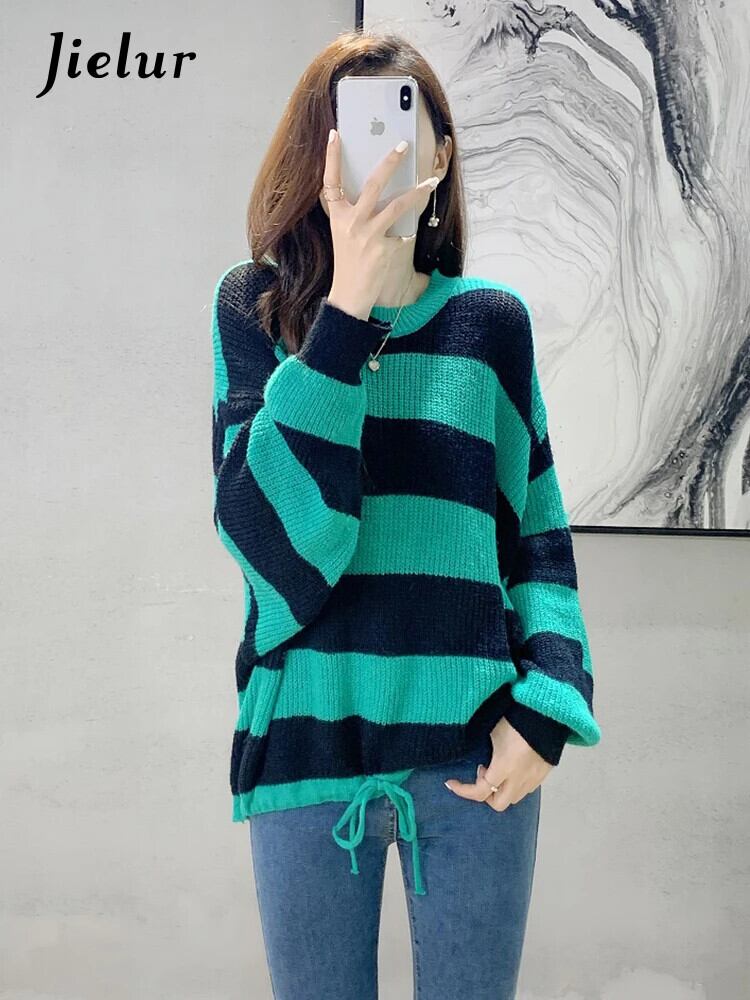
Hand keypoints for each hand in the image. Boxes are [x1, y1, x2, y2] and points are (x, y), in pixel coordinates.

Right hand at [319, 128, 439, 319]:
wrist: (349, 295)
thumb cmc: (349, 263)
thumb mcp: (344, 235)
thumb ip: (354, 213)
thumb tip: (378, 192)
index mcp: (338, 216)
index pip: (331, 181)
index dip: (331, 157)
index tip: (335, 134)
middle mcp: (351, 222)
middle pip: (374, 183)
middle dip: (390, 162)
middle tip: (403, 146)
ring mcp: (368, 235)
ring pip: (398, 205)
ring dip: (417, 192)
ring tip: (431, 181)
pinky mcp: (384, 248)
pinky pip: (402, 234)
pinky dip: (406, 235)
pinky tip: (406, 238)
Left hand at [444, 718, 552, 810]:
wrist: (546, 714)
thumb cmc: (516, 720)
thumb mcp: (493, 733)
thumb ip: (486, 752)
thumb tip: (482, 763)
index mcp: (504, 767)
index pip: (480, 791)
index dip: (462, 790)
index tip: (452, 783)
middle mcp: (519, 778)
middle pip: (498, 804)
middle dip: (486, 796)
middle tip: (481, 777)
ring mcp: (533, 779)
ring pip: (514, 798)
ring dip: (502, 790)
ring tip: (498, 770)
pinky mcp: (543, 774)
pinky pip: (526, 789)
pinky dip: (515, 784)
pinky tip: (513, 769)